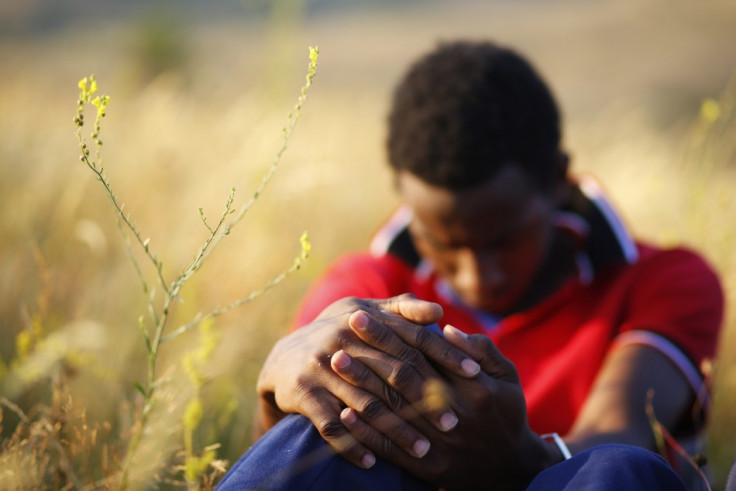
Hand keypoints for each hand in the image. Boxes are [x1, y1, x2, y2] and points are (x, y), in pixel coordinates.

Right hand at [255, 295, 482, 468]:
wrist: (284, 358)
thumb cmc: (339, 335)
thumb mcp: (365, 314)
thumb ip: (401, 311)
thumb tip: (439, 312)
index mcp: (364, 321)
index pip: (413, 338)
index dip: (445, 355)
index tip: (474, 374)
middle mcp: (343, 341)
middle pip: (393, 374)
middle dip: (426, 400)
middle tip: (454, 423)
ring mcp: (322, 369)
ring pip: (366, 406)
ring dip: (396, 432)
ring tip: (423, 451)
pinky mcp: (304, 395)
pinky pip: (332, 427)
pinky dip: (352, 446)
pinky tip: (374, 463)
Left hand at [334, 322, 560, 488]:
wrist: (512, 468)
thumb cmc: (507, 413)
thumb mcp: (508, 377)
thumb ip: (480, 350)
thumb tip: (445, 328)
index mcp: (473, 388)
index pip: (423, 353)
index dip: (390, 333)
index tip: (362, 315)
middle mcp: (454, 414)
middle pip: (402, 378)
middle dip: (369, 352)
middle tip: (339, 331)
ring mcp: (439, 443)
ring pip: (392, 411)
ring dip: (360, 385)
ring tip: (335, 362)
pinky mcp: (427, 468)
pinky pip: (391, 449)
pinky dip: (366, 432)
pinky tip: (345, 412)